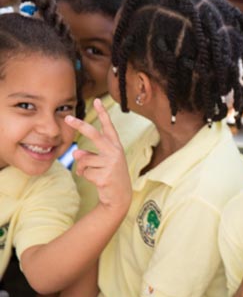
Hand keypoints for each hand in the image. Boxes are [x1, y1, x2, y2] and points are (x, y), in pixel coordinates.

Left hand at [66, 98, 130, 216]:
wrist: (119, 196)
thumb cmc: (109, 174)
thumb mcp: (102, 162)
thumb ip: (89, 153)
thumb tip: (76, 152)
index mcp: (115, 146)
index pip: (108, 127)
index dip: (103, 113)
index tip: (97, 100)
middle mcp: (115, 152)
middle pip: (93, 134)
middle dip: (80, 125)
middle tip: (68, 118)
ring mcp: (110, 163)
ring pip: (83, 158)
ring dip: (82, 167)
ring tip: (93, 172)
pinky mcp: (104, 175)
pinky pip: (84, 171)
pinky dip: (85, 176)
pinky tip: (96, 180)